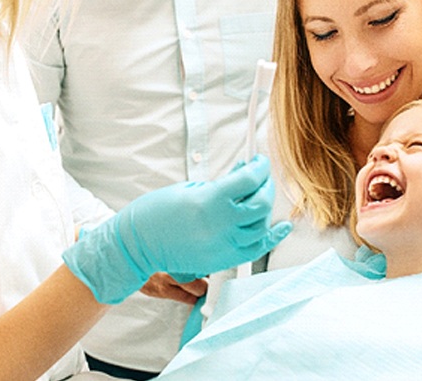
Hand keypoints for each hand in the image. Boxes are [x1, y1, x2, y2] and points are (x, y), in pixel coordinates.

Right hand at [63, 155, 291, 303]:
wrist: (139, 243)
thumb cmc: (158, 211)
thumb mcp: (190, 188)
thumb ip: (221, 183)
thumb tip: (244, 172)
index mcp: (210, 201)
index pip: (249, 179)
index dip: (259, 166)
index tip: (259, 160)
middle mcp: (222, 225)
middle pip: (261, 202)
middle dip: (265, 184)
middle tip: (260, 176)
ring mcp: (224, 245)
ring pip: (262, 225)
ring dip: (265, 206)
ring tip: (260, 195)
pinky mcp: (223, 261)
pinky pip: (257, 249)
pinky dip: (272, 236)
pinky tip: (282, 225)